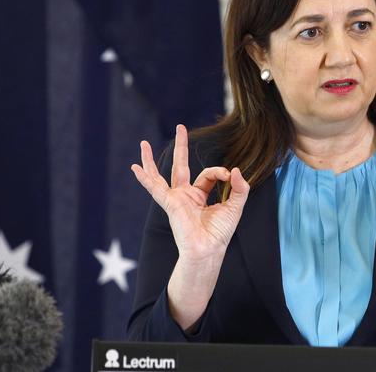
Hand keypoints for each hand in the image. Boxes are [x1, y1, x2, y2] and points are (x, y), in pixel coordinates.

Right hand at [131, 124, 249, 261]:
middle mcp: (186, 195)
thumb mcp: (236, 206)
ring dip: (151, 159)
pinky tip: (135, 168)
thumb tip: (236, 170)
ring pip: (161, 174)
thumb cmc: (220, 232)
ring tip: (143, 143)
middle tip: (180, 127)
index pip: (208, 174)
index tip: (229, 175)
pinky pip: (155, 188)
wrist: (209, 249)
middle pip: (180, 166)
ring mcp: (175, 198)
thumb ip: (240, 188)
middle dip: (181, 146)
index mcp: (200, 196)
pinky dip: (145, 178)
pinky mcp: (170, 203)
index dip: (219, 171)